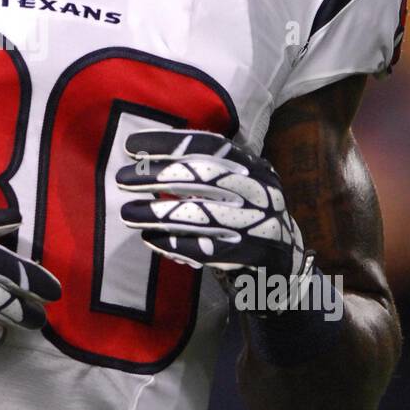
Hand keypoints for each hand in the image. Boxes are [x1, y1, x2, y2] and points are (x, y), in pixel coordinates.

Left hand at [116, 128, 307, 280]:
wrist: (286, 266)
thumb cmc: (245, 219)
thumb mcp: (234, 186)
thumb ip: (201, 172)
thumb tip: (144, 160)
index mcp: (252, 166)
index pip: (208, 145)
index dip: (169, 142)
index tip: (131, 146)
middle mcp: (261, 190)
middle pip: (204, 176)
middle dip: (159, 175)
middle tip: (123, 178)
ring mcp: (261, 223)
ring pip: (202, 214)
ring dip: (158, 213)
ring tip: (127, 213)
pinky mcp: (254, 256)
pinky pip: (207, 249)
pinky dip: (175, 244)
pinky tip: (151, 239)